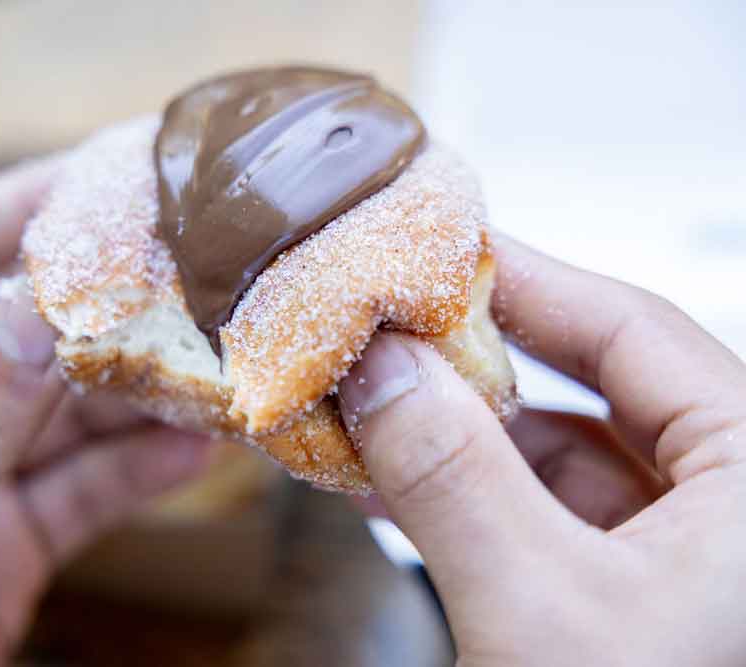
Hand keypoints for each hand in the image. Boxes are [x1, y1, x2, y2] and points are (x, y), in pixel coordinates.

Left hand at [0, 159, 212, 665]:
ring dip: (136, 392)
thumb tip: (45, 313)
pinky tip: (194, 450)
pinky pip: (83, 487)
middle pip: (21, 329)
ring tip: (212, 367)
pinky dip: (138, 471)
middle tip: (188, 274)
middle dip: (101, 306)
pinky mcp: (6, 535)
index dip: (20, 208)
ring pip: (64, 410)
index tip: (105, 177)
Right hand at [339, 233, 745, 665]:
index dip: (523, 282)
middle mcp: (733, 502)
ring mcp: (686, 553)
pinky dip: (470, 498)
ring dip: (458, 436)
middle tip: (385, 332)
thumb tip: (380, 368)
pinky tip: (393, 485)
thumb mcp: (540, 609)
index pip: (634, 330)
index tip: (433, 252)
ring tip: (367, 411)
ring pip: (561, 456)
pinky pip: (546, 516)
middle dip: (474, 365)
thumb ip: (454, 478)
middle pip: (594, 386)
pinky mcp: (636, 595)